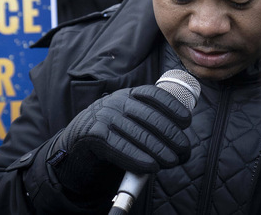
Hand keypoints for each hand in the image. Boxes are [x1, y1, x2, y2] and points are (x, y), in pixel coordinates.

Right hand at [47, 85, 192, 196]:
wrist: (74, 148)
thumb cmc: (110, 137)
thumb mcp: (128, 122)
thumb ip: (148, 123)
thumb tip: (180, 138)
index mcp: (127, 95)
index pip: (154, 94)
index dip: (173, 106)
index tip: (186, 121)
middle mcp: (116, 102)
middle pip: (151, 117)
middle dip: (172, 135)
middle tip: (184, 151)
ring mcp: (104, 117)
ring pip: (140, 134)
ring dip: (160, 150)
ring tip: (172, 161)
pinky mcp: (95, 135)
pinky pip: (122, 147)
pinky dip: (139, 158)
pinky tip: (152, 166)